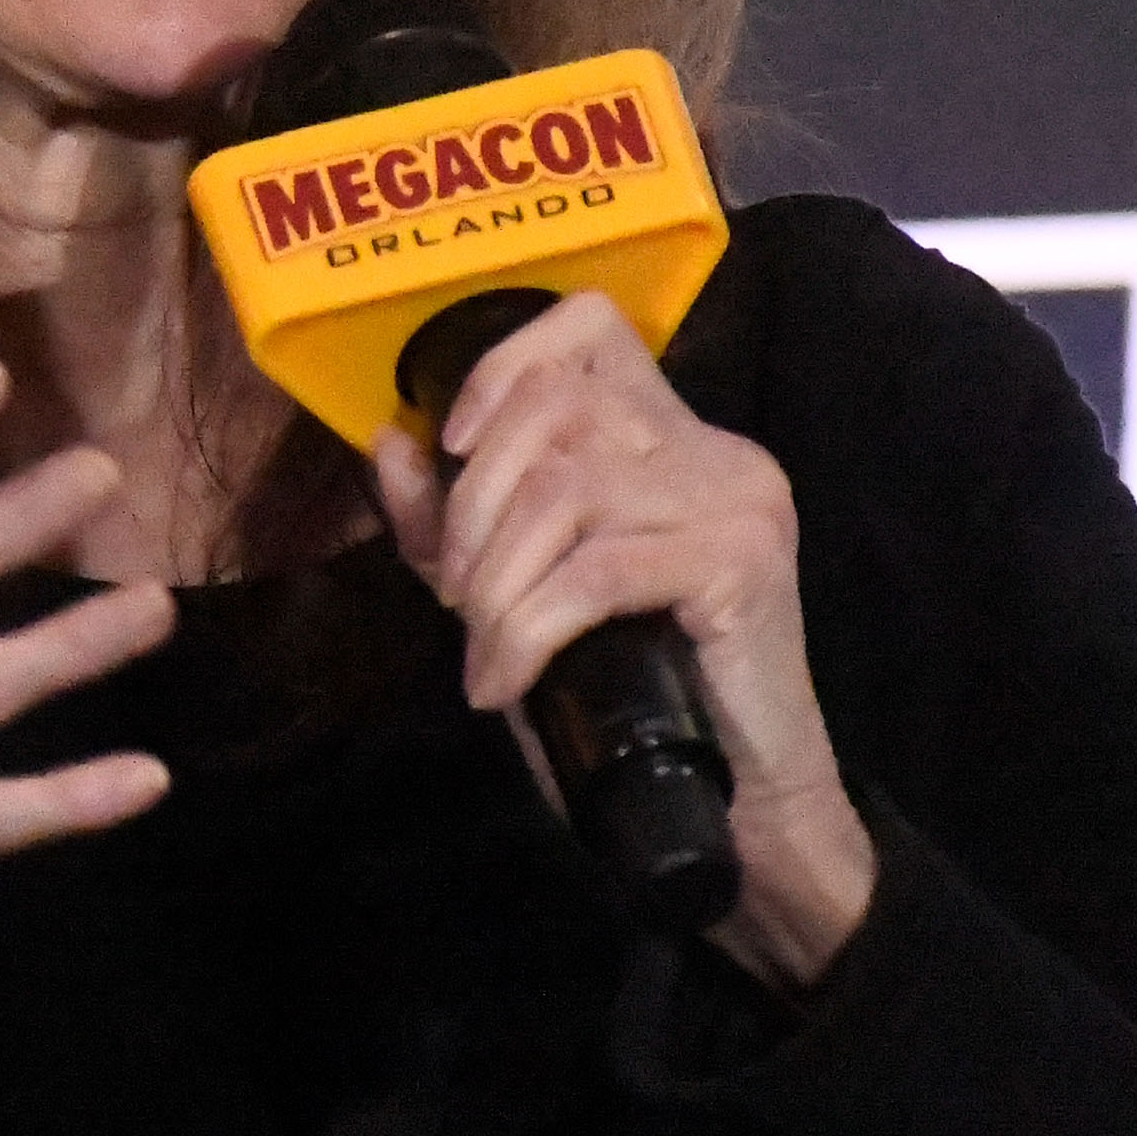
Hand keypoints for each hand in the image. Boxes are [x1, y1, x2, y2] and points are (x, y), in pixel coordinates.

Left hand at [365, 292, 875, 991]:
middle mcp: (713, 448)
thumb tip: (392, 440)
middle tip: (459, 599)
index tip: (453, 444)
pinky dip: (529, 628)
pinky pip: (599, 569)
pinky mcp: (744, 562)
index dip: (505, 363)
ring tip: (487, 647)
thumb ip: (457, 521)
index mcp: (669, 438)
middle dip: (475, 502)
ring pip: (568, 489)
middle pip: (558, 406)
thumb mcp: (521, 598)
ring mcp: (737, 499)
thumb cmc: (632, 707)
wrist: (738, 809)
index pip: (590, 326)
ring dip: (497, 577)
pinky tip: (507, 681)